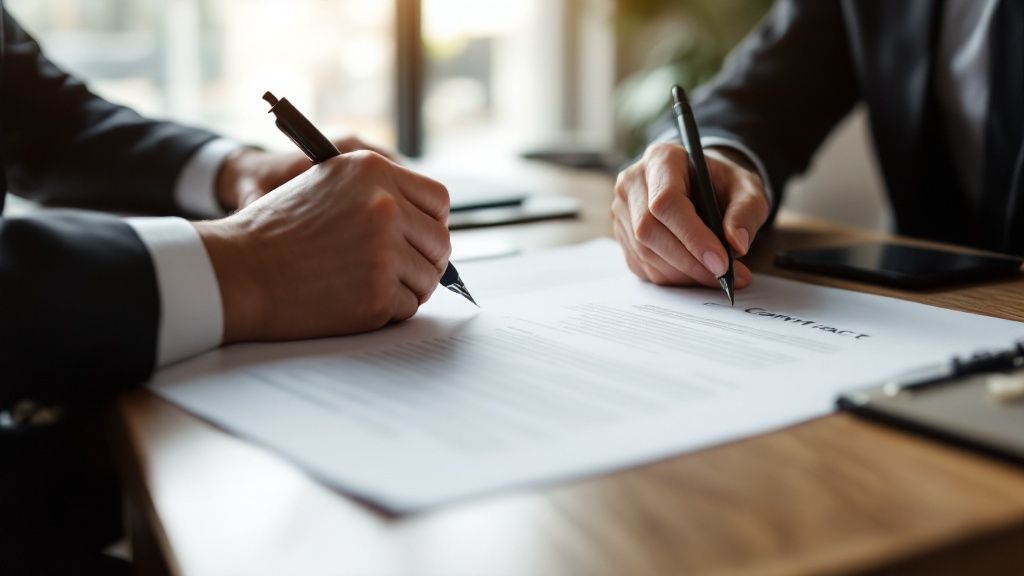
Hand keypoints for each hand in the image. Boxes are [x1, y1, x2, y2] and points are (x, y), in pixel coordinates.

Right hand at [194, 151, 450, 342]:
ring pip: (428, 278)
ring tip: (367, 285)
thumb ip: (377, 191)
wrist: (236, 270)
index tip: (420, 238)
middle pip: (440, 242)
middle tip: (399, 272)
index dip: (432, 224)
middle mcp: (384, 206)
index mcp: (373, 169)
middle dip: (424, 261)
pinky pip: (408, 309)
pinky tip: (353, 301)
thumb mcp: (327, 183)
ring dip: (406, 288)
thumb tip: (426, 218)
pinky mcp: (376, 294)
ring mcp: (383, 252)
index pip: (438, 200)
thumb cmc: (275, 231)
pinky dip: (386, 312)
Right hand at [611, 143, 768, 287]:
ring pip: (644, 252)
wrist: (701, 184)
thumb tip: (736, 245)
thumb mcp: (747, 188)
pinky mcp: (622, 235)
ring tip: (716, 276)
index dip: (692, 236)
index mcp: (661, 159)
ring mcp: (622, 210)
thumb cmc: (721, 183)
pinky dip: (672, 277)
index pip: (666, 201)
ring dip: (682, 273)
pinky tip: (696, 273)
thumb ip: (746, 211)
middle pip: (648, 229)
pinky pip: (642, 265)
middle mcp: (632, 182)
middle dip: (689, 261)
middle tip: (724, 276)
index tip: (721, 262)